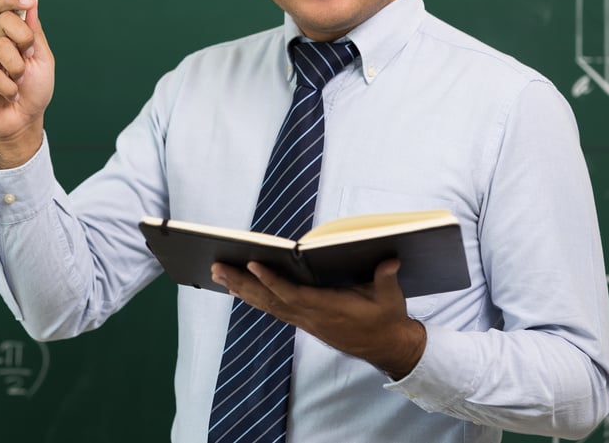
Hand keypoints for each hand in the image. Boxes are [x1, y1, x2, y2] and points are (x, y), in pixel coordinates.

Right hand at [0, 0, 54, 167]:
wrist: (26, 120)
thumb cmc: (34, 90)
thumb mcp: (42, 58)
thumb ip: (35, 32)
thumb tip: (31, 2)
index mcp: (8, 34)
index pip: (1, 7)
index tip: (29, 0)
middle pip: (3, 20)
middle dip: (23, 38)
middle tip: (29, 57)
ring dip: (18, 67)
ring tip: (20, 81)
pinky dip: (8, 86)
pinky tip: (10, 94)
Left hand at [211, 258, 425, 378]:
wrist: (388, 346)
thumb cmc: (387, 318)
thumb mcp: (391, 298)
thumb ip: (386, 278)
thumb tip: (390, 261)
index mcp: (329, 309)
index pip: (293, 294)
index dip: (271, 281)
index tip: (252, 264)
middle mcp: (311, 317)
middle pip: (270, 300)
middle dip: (242, 283)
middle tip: (217, 266)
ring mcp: (305, 321)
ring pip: (267, 305)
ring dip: (241, 289)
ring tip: (218, 273)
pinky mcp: (304, 322)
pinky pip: (273, 309)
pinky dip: (254, 297)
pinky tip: (238, 288)